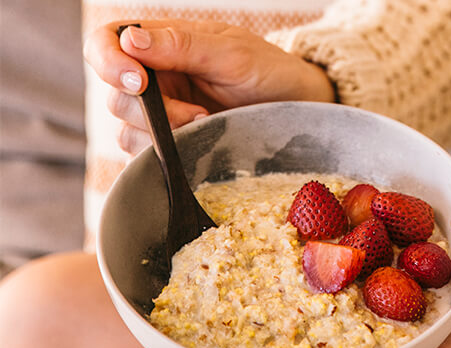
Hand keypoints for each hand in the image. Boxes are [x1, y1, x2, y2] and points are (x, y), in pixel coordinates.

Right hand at [83, 20, 334, 153]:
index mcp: (162, 44)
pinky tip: (196, 146)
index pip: (107, 43)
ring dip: (160, 135)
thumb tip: (131, 41)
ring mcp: (163, 114)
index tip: (138, 81)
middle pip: (115, 95)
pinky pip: (145, 156)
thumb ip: (181, 45)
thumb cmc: (268, 72)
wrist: (295, 110)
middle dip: (149, 110)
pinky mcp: (172, 144)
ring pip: (126, 129)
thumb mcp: (230, 53)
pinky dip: (164, 155)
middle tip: (195, 114)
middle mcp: (156, 78)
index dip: (109, 61)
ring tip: (205, 126)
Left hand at [210, 248, 450, 347]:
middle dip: (251, 328)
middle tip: (205, 331)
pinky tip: (276, 226)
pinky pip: (330, 244)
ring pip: (303, 283)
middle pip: (292, 327)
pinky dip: (304, 236)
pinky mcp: (367, 251)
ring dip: (268, 278)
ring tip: (224, 270)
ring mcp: (355, 284)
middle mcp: (349, 317)